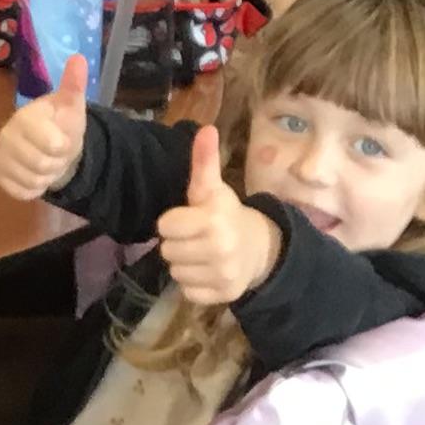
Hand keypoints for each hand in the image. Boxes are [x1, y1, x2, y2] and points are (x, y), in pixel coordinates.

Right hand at [0, 51, 91, 203]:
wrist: (50, 145)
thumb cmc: (60, 123)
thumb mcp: (72, 105)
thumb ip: (73, 84)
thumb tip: (79, 58)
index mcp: (25, 117)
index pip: (51, 143)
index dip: (64, 146)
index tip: (63, 139)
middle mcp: (6, 136)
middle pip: (42, 165)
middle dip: (56, 162)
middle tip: (56, 153)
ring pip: (33, 181)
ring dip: (48, 176)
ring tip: (48, 162)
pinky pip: (23, 192)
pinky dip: (35, 188)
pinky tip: (36, 174)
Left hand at [154, 124, 283, 309]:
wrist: (259, 248)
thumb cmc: (226, 215)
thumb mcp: (212, 189)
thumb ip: (204, 162)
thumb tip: (206, 128)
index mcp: (214, 220)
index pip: (165, 226)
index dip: (173, 221)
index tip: (188, 219)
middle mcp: (220, 249)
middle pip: (167, 251)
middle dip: (177, 243)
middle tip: (195, 237)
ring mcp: (223, 275)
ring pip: (175, 273)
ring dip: (184, 264)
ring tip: (201, 254)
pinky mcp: (224, 296)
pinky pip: (187, 292)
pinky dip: (193, 284)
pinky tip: (206, 271)